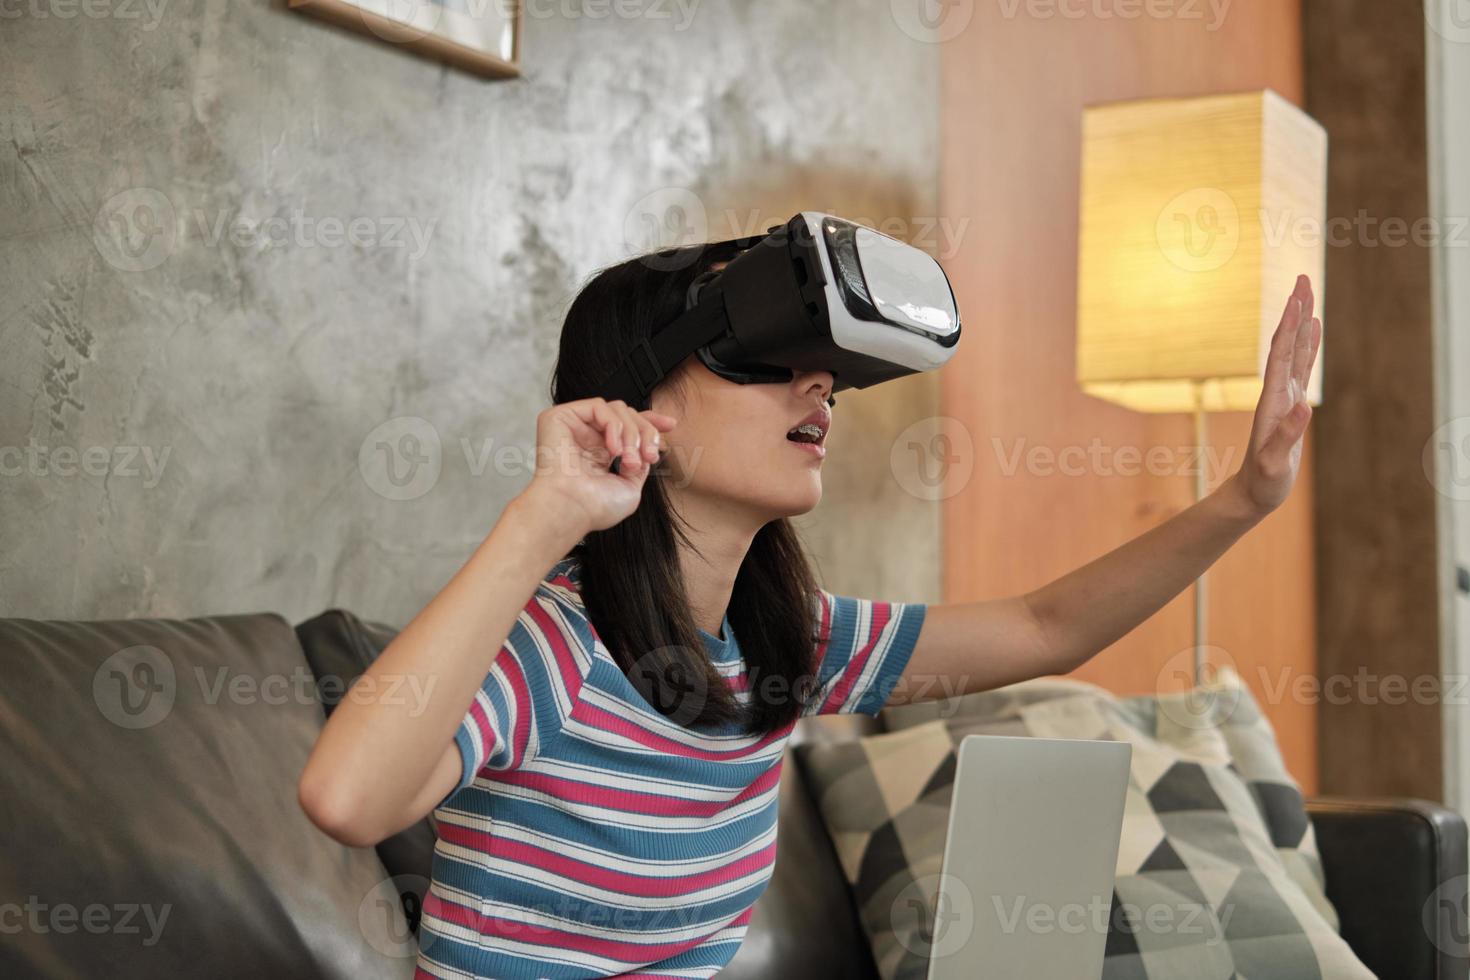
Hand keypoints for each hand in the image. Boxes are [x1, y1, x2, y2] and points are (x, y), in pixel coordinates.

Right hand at [520, 397, 677, 533]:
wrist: (571, 510)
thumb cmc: (595, 507)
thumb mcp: (630, 486)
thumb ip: (640, 463)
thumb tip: (646, 448)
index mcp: (599, 453)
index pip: (627, 426)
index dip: (650, 422)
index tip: (671, 425)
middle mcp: (586, 438)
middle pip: (628, 415)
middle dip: (646, 433)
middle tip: (649, 456)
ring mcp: (573, 426)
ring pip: (617, 409)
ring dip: (632, 433)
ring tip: (629, 459)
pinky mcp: (559, 417)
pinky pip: (598, 406)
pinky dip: (614, 425)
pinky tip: (613, 449)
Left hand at [1229, 275, 1321, 518]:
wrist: (1253, 491)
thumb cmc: (1263, 481)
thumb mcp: (1274, 463)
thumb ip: (1287, 436)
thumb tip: (1304, 407)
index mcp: (1272, 403)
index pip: (1280, 357)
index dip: (1290, 329)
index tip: (1297, 300)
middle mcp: (1276, 392)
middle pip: (1286, 343)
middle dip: (1295, 311)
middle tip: (1303, 278)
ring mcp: (1283, 395)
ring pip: (1293, 350)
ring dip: (1300, 321)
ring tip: (1307, 292)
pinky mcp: (1290, 402)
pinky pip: (1301, 366)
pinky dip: (1308, 344)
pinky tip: (1313, 328)